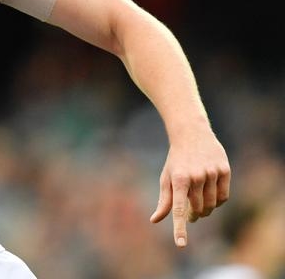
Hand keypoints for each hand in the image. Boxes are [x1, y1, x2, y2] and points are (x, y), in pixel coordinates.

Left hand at [149, 128, 230, 247]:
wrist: (192, 134)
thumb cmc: (176, 160)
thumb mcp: (166, 177)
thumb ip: (163, 201)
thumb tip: (155, 220)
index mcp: (178, 179)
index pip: (178, 209)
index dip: (180, 228)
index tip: (181, 244)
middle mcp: (195, 176)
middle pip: (198, 209)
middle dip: (194, 215)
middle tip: (191, 215)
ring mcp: (211, 172)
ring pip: (212, 205)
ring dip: (206, 209)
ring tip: (199, 204)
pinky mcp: (224, 170)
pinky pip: (224, 197)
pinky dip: (218, 201)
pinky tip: (211, 195)